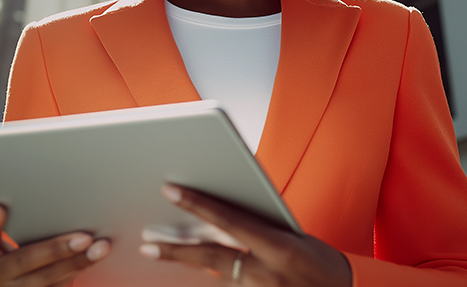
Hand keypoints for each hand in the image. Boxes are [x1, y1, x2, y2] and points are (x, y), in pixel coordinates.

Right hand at [0, 203, 110, 285]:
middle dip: (57, 249)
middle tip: (84, 238)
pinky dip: (76, 272)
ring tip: (100, 248)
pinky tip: (93, 261)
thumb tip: (55, 202)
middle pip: (26, 261)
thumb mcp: (5, 247)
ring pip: (47, 279)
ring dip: (77, 262)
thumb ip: (19, 227)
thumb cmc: (15, 257)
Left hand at [138, 185, 351, 286]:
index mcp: (281, 248)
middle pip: (212, 258)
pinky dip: (211, 281)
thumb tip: (214, 228)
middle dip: (176, 249)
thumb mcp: (293, 240)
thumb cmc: (318, 263)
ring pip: (216, 280)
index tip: (170, 190)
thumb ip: (256, 233)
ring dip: (189, 266)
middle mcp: (270, 274)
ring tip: (160, 253)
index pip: (230, 220)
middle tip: (147, 242)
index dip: (198, 204)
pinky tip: (189, 275)